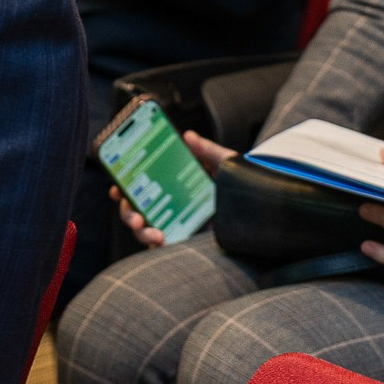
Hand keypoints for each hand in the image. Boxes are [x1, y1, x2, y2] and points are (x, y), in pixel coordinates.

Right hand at [113, 132, 233, 246]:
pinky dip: (158, 246)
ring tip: (154, 234)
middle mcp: (172, 205)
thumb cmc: (243, 185)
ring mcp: (178, 224)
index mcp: (175, 184)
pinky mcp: (188, 242)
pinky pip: (164, 248)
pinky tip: (163, 243)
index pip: (142, 185)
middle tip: (135, 217)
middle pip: (137, 209)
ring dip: (143, 233)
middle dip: (128, 214)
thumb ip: (208, 150)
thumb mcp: (226, 163)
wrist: (265, 210)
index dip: (124, 186)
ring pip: (147, 230)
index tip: (117, 188)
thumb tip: (188, 136)